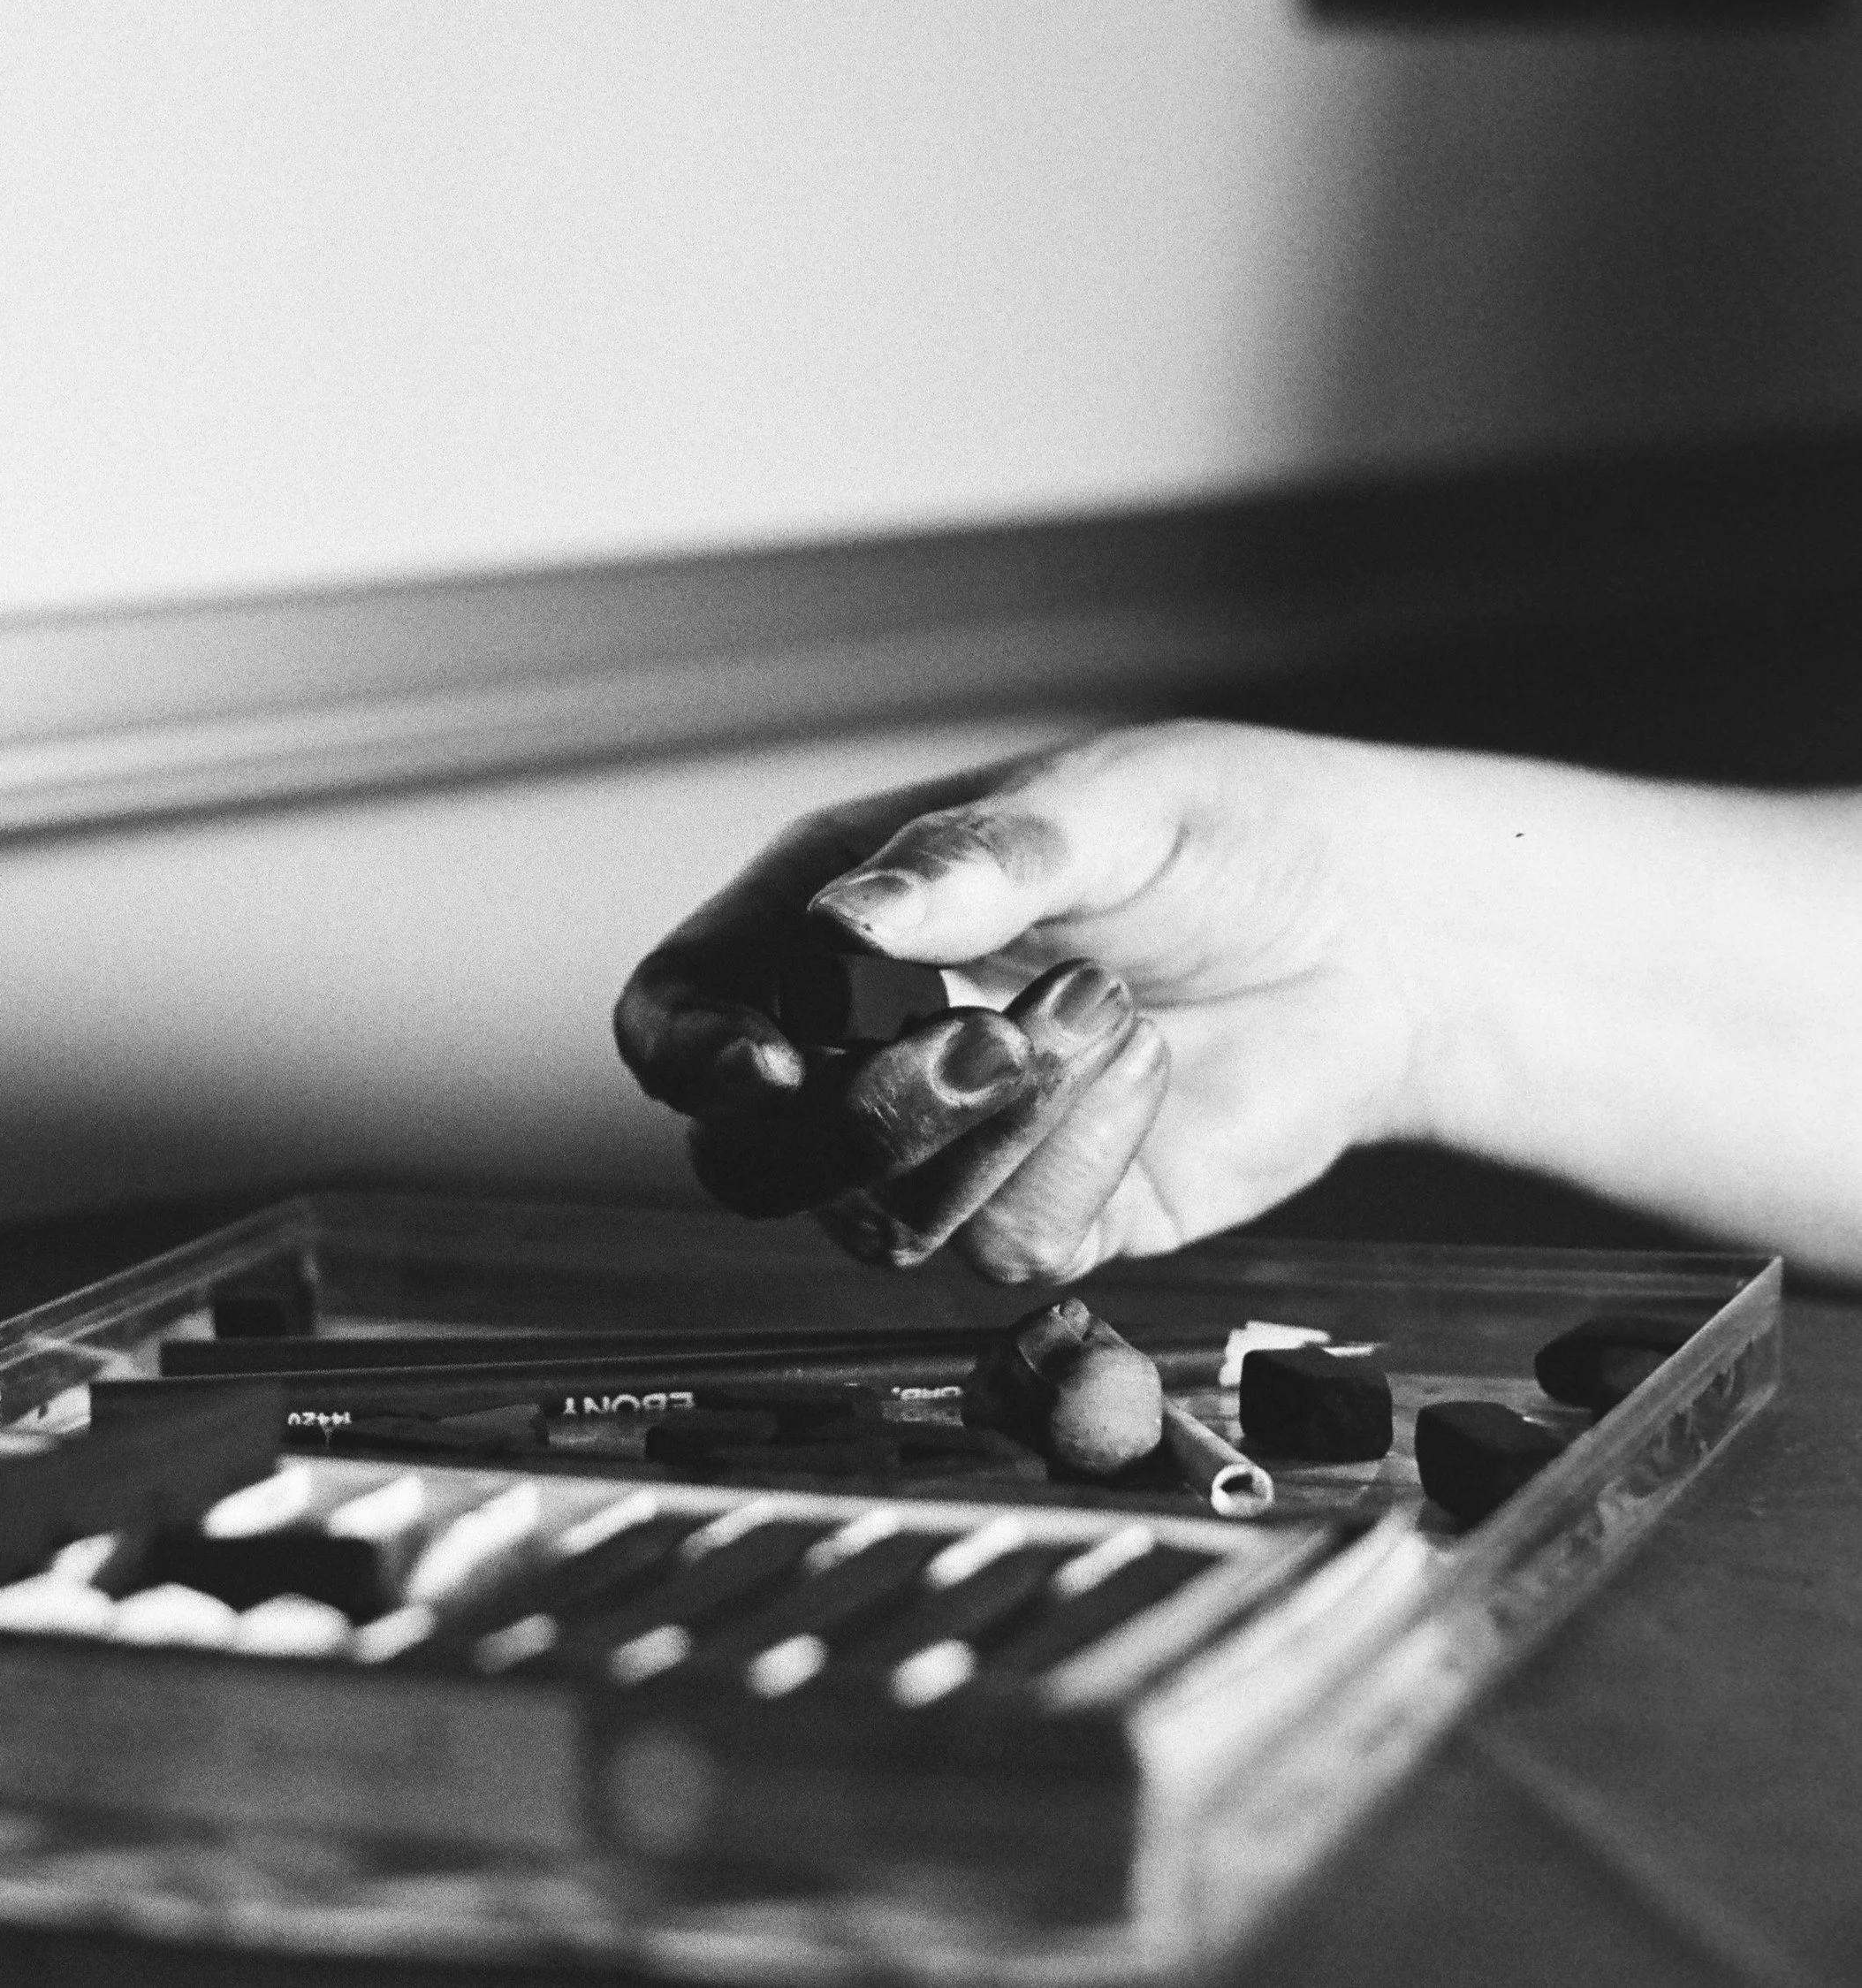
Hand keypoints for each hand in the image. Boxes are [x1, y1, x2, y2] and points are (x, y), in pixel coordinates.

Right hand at [613, 723, 1433, 1279]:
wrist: (1373, 930)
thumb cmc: (1219, 831)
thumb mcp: (1098, 806)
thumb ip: (973, 861)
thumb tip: (847, 919)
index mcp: (831, 916)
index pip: (682, 1012)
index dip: (691, 1053)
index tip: (770, 1061)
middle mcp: (869, 1040)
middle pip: (753, 1155)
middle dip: (864, 1115)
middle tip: (985, 1040)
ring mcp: (951, 1145)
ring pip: (879, 1219)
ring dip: (998, 1128)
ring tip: (1104, 1009)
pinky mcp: (1047, 1217)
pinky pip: (1008, 1248)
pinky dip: (1081, 1161)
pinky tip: (1145, 1065)